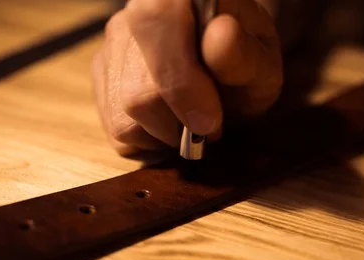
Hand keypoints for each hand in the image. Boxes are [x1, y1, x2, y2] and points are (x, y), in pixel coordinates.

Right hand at [91, 0, 282, 156]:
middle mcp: (132, 14)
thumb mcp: (262, 59)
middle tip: (210, 123)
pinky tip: (170, 122)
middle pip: (138, 93)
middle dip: (180, 124)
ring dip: (166, 135)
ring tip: (189, 120)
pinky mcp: (102, 78)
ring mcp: (110, 47)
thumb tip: (219, 37)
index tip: (210, 121)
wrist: (224, 60)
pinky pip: (118, 131)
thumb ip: (245, 53)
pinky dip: (150, 141)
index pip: (157, 23)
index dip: (182, 84)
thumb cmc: (244, 60)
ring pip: (125, 118)